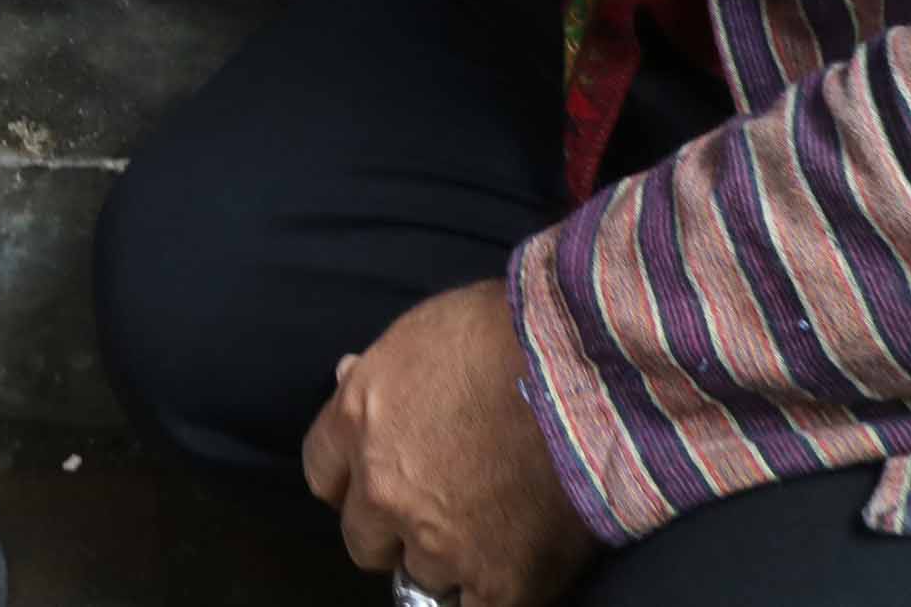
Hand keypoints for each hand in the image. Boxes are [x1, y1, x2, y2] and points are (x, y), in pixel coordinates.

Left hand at [304, 282, 597, 606]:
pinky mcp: (497, 578)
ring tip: (494, 520)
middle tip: (440, 501)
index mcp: (359, 419)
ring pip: (423, 572)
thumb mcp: (423, 329)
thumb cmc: (509, 330)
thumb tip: (349, 378)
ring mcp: (437, 541)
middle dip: (394, 525)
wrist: (587, 369)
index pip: (323, 473)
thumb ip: (381, 371)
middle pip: (363, 538)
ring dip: (449, 555)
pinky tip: (514, 563)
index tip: (381, 471)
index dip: (355, 476)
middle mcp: (384, 489)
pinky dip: (492, 589)